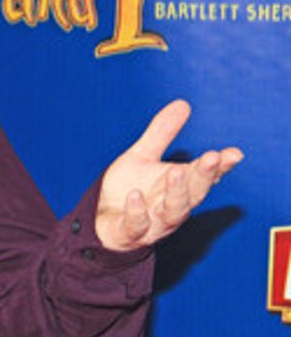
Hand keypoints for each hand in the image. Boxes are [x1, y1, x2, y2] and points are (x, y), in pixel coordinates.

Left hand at [95, 99, 242, 251]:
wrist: (103, 222)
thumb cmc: (129, 189)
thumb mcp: (142, 157)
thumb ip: (161, 134)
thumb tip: (182, 103)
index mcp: (180, 187)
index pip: (205, 176)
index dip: (220, 166)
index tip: (234, 153)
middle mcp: (172, 206)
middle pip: (194, 193)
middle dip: (204, 176)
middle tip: (211, 157)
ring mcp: (153, 222)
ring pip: (173, 212)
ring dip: (176, 193)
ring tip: (176, 172)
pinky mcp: (129, 233)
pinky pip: (136, 225)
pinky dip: (137, 212)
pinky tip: (134, 195)